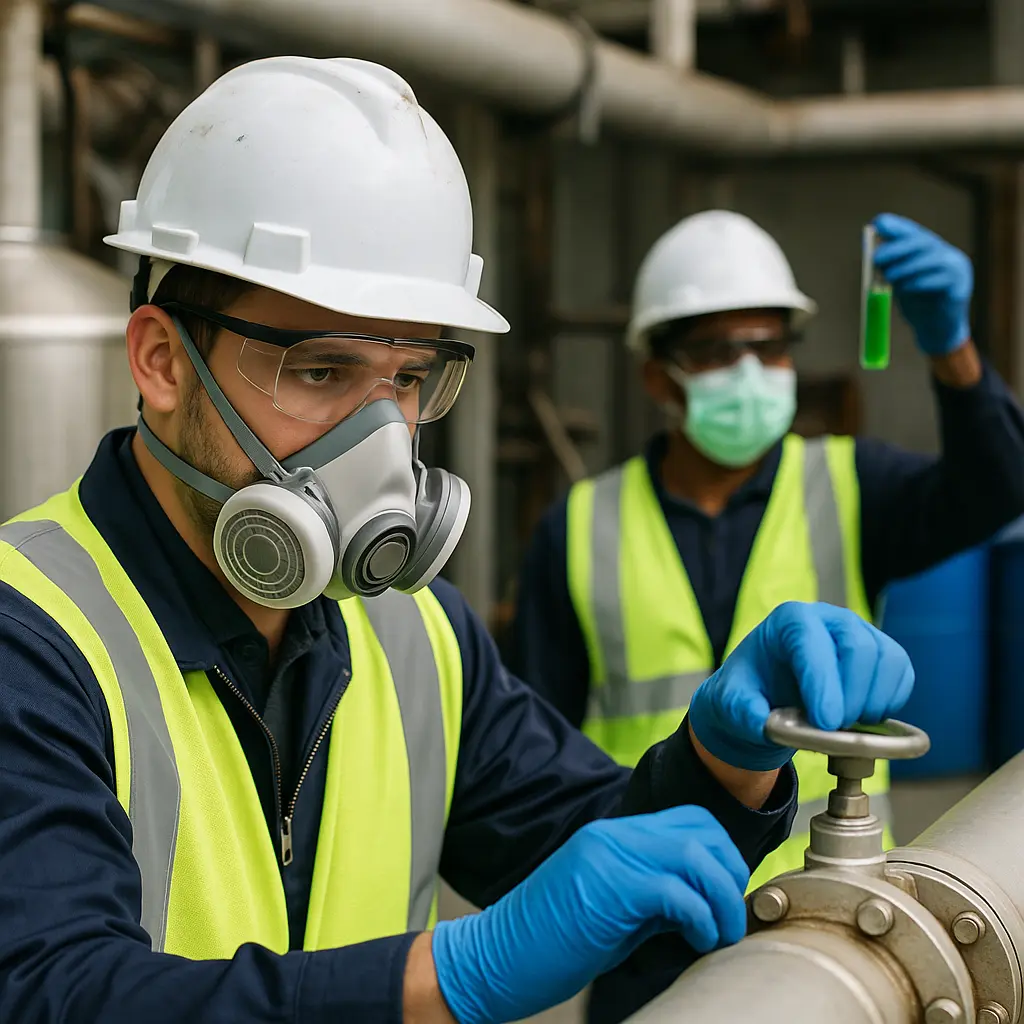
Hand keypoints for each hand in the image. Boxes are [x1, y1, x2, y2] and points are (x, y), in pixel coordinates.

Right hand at [431, 806, 748, 1023]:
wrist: (493, 958)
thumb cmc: (547, 943)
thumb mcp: (610, 911)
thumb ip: (652, 897)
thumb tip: (701, 904)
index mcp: (612, 836)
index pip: (689, 821)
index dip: (721, 856)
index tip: (725, 898)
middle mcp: (612, 836)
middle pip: (701, 829)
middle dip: (730, 872)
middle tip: (729, 916)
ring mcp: (609, 857)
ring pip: (695, 855)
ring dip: (721, 898)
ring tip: (719, 935)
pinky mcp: (608, 889)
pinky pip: (676, 892)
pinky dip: (700, 918)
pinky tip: (697, 941)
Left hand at [688, 602, 914, 771]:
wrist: (768, 698)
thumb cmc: (750, 692)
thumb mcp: (731, 703)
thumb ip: (742, 711)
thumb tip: (761, 721)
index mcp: (789, 621)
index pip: (812, 642)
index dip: (823, 683)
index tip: (825, 723)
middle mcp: (829, 619)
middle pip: (859, 647)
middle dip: (851, 697)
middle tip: (833, 729)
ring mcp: (860, 633)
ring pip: (888, 661)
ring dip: (873, 702)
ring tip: (846, 726)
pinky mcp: (882, 654)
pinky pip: (902, 675)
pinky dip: (889, 702)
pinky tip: (863, 719)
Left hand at [873, 212, 972, 356]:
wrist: (935, 332)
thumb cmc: (916, 305)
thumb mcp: (899, 282)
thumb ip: (891, 267)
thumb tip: (873, 252)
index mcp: (933, 251)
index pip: (915, 233)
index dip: (897, 227)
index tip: (877, 224)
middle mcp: (948, 255)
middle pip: (923, 242)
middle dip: (897, 248)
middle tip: (876, 258)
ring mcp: (958, 270)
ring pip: (931, 259)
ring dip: (905, 267)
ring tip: (889, 277)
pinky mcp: (960, 288)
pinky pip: (938, 281)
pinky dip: (917, 283)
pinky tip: (906, 290)